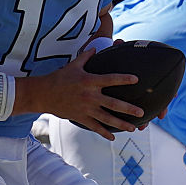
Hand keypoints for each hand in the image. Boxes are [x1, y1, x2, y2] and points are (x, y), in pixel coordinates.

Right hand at [23, 49, 143, 140]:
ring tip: (133, 128)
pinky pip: (95, 127)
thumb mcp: (73, 65)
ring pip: (107, 119)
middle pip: (113, 103)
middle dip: (128, 109)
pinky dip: (104, 133)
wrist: (43, 94)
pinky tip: (113, 137)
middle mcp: (90, 96)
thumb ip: (86, 56)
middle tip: (142, 113)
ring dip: (121, 124)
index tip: (136, 80)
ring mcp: (86, 108)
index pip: (110, 79)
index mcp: (90, 81)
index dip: (124, 79)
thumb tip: (95, 47)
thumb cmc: (59, 77)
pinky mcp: (80, 118)